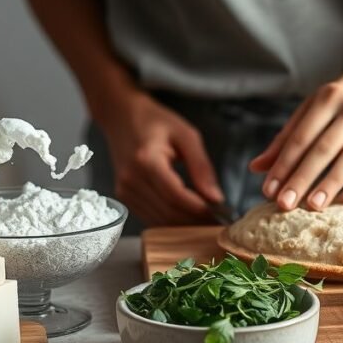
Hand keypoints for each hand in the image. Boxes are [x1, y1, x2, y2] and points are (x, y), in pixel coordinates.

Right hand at [97, 89, 223, 224]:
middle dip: (196, 221)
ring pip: (160, 221)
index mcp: (146, 161)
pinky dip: (171, 222)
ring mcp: (124, 190)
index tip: (221, 214)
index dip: (200, 210)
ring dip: (185, 225)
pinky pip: (150, 218)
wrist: (120, 117)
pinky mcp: (124, 197)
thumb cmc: (155, 122)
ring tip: (207, 220)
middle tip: (219, 222)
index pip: (176, 196)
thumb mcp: (186, 135)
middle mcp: (131, 179)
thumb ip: (201, 167)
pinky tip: (188, 216)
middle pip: (168, 213)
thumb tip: (216, 197)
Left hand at [250, 35, 342, 210]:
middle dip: (301, 178)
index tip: (268, 190)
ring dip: (330, 182)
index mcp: (329, 97)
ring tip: (313, 206)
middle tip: (284, 204)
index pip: (300, 136)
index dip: (283, 164)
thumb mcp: (321, 102)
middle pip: (322, 148)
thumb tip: (258, 167)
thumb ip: (290, 134)